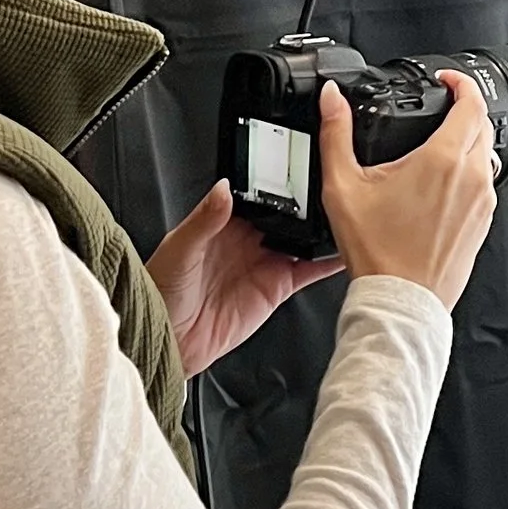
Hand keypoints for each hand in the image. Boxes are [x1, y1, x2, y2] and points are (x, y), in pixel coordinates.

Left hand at [148, 183, 340, 375]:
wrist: (170, 341)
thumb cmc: (162, 292)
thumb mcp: (179, 249)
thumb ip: (205, 219)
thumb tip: (224, 188)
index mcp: (224, 221)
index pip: (258, 194)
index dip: (279, 181)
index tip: (300, 167)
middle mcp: (247, 239)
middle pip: (286, 213)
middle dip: (308, 202)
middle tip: (332, 188)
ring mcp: (264, 262)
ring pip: (302, 239)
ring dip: (322, 228)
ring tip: (345, 214)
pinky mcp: (276, 287)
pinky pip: (308, 271)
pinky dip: (328, 263)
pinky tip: (344, 251)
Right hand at [318, 71, 497, 308]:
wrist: (402, 300)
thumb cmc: (377, 252)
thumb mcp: (343, 187)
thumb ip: (336, 134)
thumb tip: (332, 99)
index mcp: (443, 160)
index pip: (471, 102)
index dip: (460, 83)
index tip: (446, 80)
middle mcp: (472, 177)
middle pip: (482, 126)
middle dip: (464, 109)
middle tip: (441, 108)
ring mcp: (483, 202)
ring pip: (487, 155)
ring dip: (468, 142)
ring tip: (438, 145)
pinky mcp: (484, 223)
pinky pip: (485, 184)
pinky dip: (470, 173)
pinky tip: (442, 184)